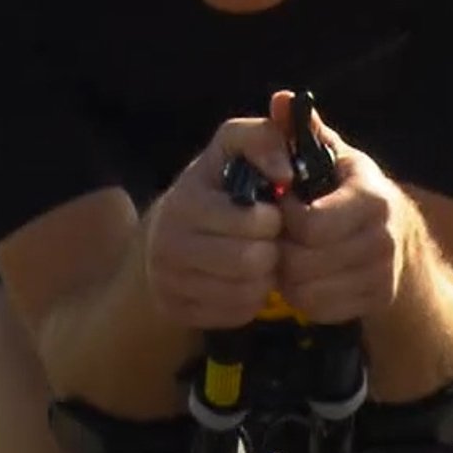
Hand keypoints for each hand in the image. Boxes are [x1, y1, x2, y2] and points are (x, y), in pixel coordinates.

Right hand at [144, 114, 294, 329]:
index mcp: (185, 201)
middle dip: (271, 250)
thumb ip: (264, 138)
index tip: (269, 211)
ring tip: (257, 258)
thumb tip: (287, 171)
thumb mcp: (234, 148)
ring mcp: (167, 281)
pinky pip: (236, 314)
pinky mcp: (176, 310)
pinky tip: (241, 280)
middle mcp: (166, 243)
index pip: (255, 222)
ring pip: (248, 292)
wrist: (170, 230)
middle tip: (267, 240)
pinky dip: (249, 298)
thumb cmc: (217, 186)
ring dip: (264, 277)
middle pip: (252, 261)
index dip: (273, 218)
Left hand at [269, 91, 418, 324]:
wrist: (402, 241)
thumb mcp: (334, 157)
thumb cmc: (352, 192)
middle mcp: (383, 239)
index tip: (281, 207)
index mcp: (372, 197)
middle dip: (281, 249)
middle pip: (303, 262)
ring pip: (306, 290)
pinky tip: (305, 276)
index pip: (309, 224)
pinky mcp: (375, 301)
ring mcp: (382, 274)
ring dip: (287, 276)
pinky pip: (317, 308)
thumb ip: (304, 131)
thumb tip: (279, 99)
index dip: (283, 218)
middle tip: (279, 237)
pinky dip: (302, 296)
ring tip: (290, 255)